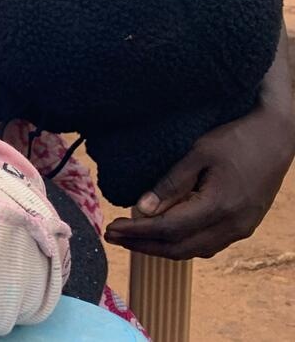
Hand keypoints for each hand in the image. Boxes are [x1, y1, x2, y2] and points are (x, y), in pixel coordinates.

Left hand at [105, 100, 294, 258]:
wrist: (278, 137)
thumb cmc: (236, 139)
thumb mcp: (198, 153)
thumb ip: (171, 183)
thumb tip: (143, 209)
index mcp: (220, 206)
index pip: (169, 229)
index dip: (137, 232)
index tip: (111, 228)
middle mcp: (233, 225)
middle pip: (179, 248)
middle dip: (143, 245)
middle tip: (112, 237)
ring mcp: (242, 229)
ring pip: (194, 251)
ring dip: (160, 248)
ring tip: (131, 239)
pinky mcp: (245, 225)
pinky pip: (208, 245)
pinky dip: (181, 244)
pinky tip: (163, 235)